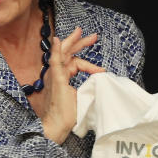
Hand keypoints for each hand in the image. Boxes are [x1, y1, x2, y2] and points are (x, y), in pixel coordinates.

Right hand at [39, 27, 104, 144]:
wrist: (57, 125)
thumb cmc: (67, 115)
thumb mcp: (81, 96)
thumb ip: (87, 86)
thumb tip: (100, 82)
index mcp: (61, 77)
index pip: (75, 63)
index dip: (89, 64)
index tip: (102, 69)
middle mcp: (56, 74)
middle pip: (67, 53)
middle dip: (79, 43)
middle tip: (93, 36)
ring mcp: (54, 76)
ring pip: (62, 53)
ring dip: (72, 41)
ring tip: (81, 31)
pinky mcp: (56, 80)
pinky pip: (55, 61)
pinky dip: (56, 50)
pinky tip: (58, 40)